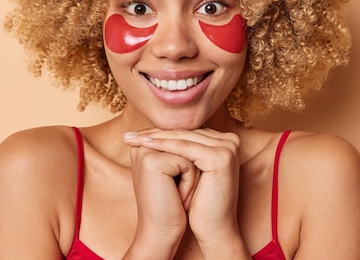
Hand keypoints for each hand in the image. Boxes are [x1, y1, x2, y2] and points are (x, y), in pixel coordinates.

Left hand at [124, 128, 245, 251]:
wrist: (213, 228)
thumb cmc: (199, 202)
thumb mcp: (189, 170)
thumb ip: (181, 149)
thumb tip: (155, 131)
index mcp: (225, 140)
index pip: (187, 131)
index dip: (161, 133)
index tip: (135, 135)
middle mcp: (230, 140)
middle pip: (185, 133)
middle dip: (155, 134)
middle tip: (129, 136)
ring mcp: (228, 147)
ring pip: (183, 138)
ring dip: (156, 138)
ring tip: (133, 139)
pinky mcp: (220, 157)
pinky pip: (185, 148)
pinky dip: (163, 145)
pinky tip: (145, 144)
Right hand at [124, 136, 198, 257]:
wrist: (161, 232)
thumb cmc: (173, 204)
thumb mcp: (178, 171)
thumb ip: (182, 148)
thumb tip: (204, 127)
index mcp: (144, 144)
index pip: (183, 139)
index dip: (191, 162)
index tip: (180, 184)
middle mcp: (142, 144)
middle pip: (188, 144)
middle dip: (192, 170)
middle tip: (179, 193)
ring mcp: (145, 150)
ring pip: (190, 152)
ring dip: (192, 177)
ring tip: (178, 196)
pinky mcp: (152, 161)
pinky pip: (188, 164)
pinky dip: (190, 184)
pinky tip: (177, 199)